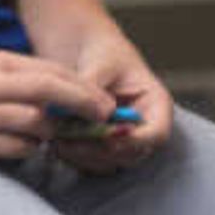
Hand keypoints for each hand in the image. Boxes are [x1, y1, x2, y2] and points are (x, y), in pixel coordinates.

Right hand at [0, 48, 115, 163]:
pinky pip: (15, 150)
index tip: (106, 102)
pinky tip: (27, 143)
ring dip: (53, 132)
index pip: (51, 74)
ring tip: (53, 132)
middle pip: (48, 97)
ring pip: (36, 127)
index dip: (85, 90)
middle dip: (82, 108)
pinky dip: (29, 148)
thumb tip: (69, 91)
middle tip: (102, 118)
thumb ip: (21, 76)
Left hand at [45, 33, 172, 173]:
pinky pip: (92, 162)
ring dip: (85, 157)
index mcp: (155, 105)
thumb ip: (94, 86)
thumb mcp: (100, 63)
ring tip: (59, 141)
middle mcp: (143, 128)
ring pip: (111, 162)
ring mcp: (123, 140)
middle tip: (72, 141)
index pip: (157, 133)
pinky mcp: (102, 146)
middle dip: (102, 150)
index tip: (108, 135)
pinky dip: (75, 157)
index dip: (135, 140)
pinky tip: (56, 143)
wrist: (85, 52)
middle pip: (132, 153)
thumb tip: (87, 109)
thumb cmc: (101, 52)